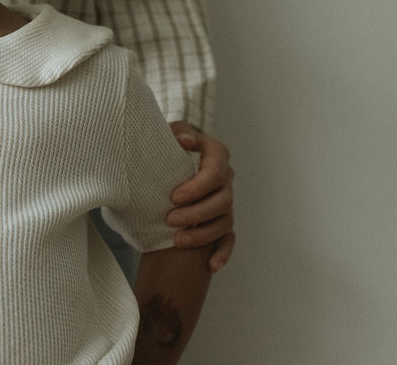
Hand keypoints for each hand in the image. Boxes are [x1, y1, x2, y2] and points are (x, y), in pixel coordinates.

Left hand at [166, 122, 234, 272]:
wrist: (168, 155)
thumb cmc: (168, 142)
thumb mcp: (169, 130)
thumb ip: (177, 131)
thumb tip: (184, 141)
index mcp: (216, 154)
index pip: (215, 172)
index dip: (197, 187)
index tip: (173, 196)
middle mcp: (226, 178)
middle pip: (222, 201)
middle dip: (196, 213)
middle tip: (170, 220)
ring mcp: (226, 201)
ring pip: (225, 222)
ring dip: (203, 234)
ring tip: (178, 241)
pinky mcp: (222, 219)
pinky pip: (229, 239)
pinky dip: (222, 253)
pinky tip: (211, 266)